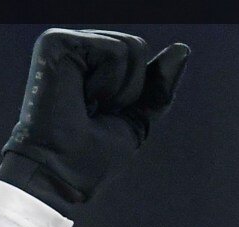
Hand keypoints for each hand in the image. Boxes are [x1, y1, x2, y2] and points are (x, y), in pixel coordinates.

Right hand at [0, 28, 190, 213]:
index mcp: (88, 63)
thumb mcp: (136, 117)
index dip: (135, 91)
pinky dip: (108, 84)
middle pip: (136, 46)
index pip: (137, 54)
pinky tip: (80, 98)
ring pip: (129, 47)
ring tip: (86, 105)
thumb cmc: (92, 155)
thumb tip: (182, 48)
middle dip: (129, 89)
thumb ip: (158, 85)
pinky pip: (115, 51)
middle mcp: (75, 49)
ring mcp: (64, 42)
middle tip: (95, 111)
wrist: (63, 172)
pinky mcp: (56, 42)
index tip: (103, 114)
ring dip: (118, 89)